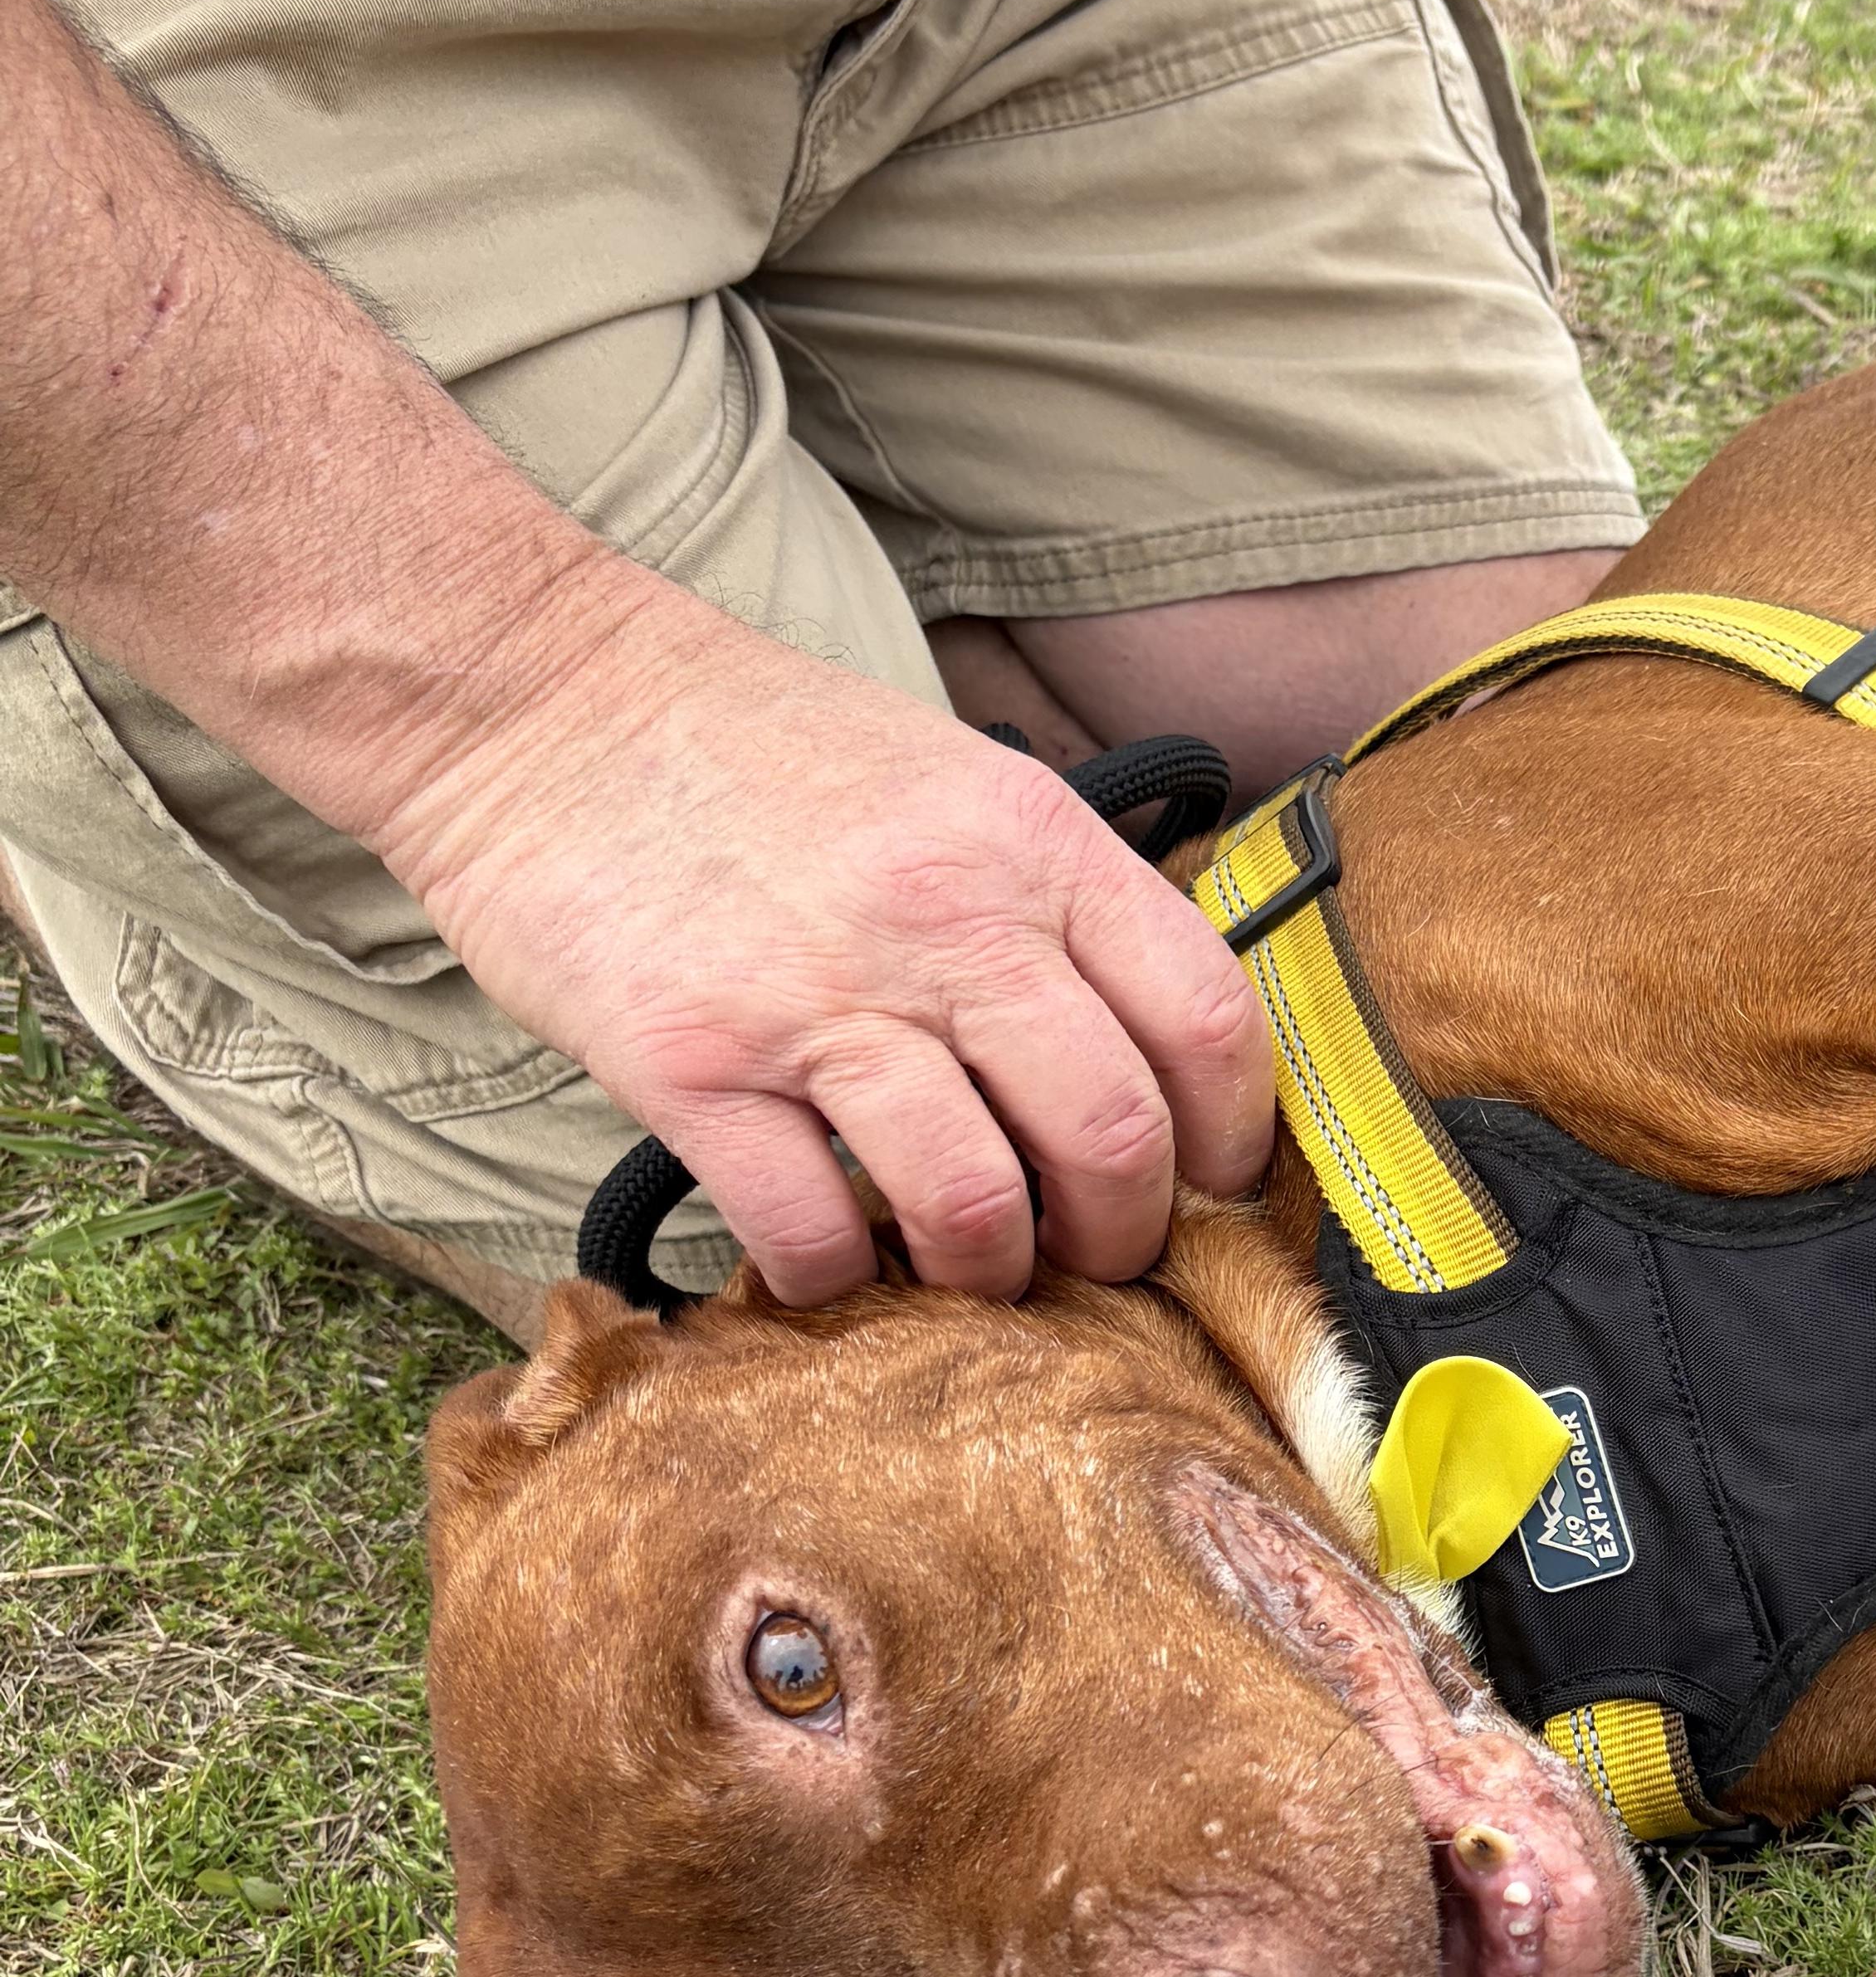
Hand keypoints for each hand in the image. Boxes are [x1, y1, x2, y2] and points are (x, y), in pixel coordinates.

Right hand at [373, 566, 1271, 1300]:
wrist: (539, 696)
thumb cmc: (756, 751)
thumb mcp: (954, 782)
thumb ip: (1054, 903)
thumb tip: (1149, 1052)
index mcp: (1031, 843)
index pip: (1205, 1017)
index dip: (1234, 1136)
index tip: (1212, 1187)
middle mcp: (945, 920)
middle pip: (1112, 1136)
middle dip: (1125, 1235)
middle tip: (1093, 1257)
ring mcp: (815, 998)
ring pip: (978, 1205)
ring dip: (992, 1274)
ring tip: (969, 1268)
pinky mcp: (692, 1066)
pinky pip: (811, 1232)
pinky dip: (839, 1280)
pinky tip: (831, 1257)